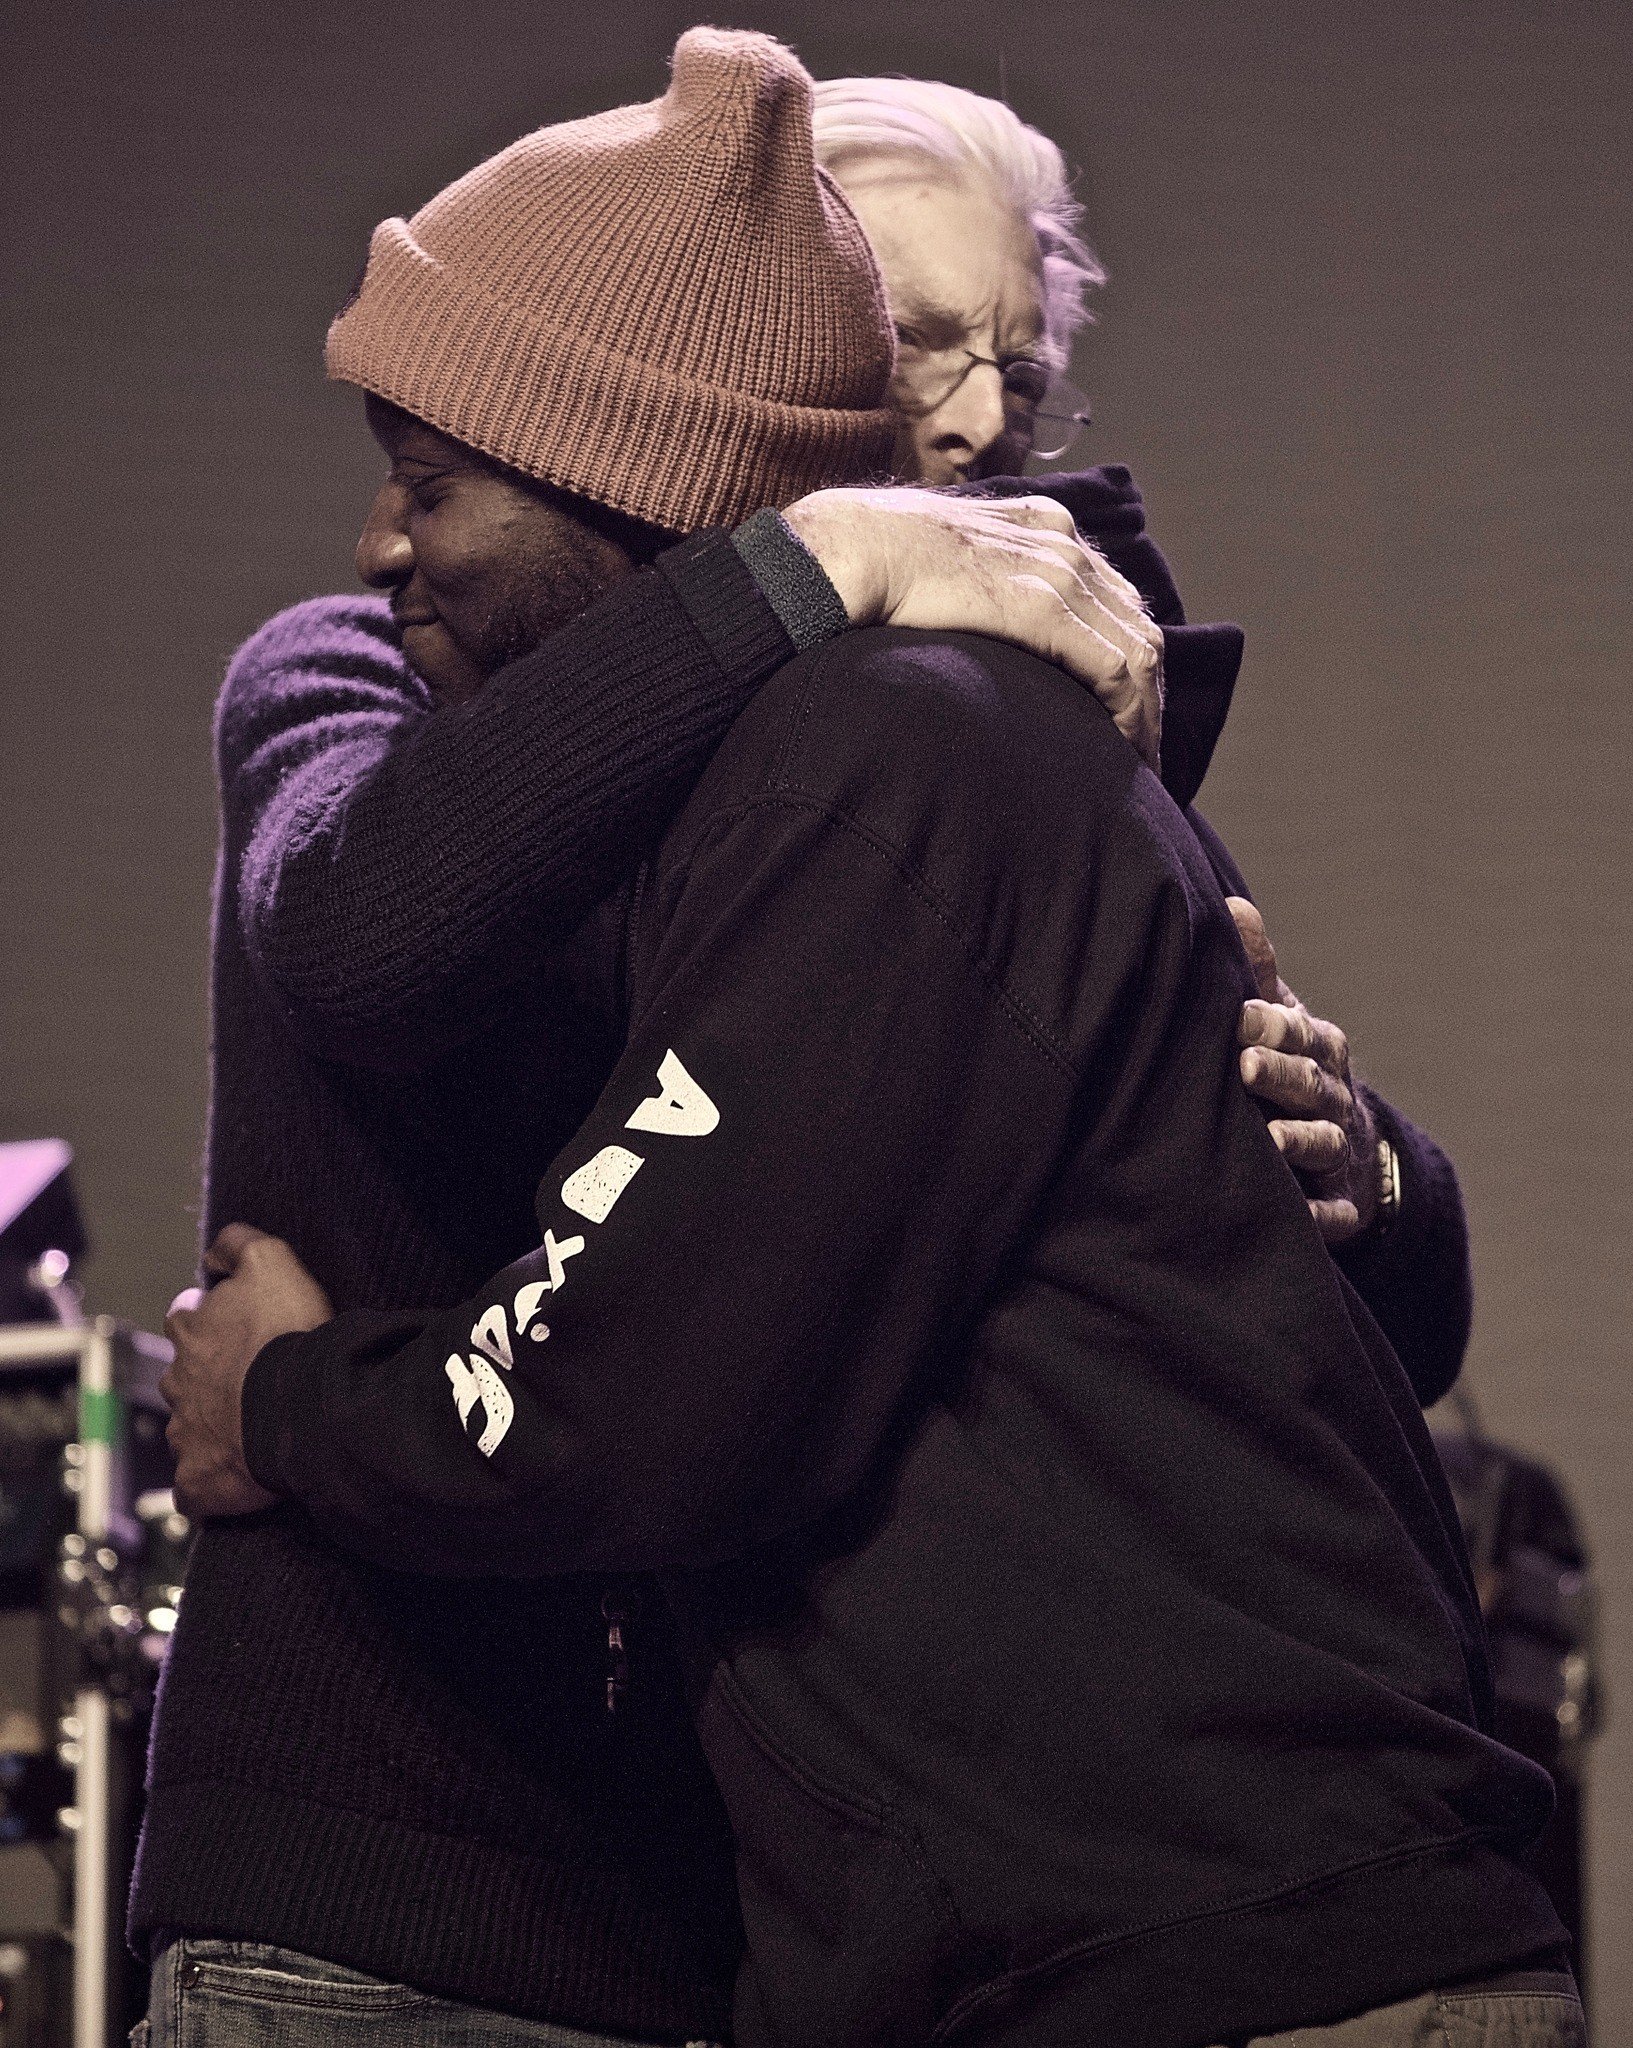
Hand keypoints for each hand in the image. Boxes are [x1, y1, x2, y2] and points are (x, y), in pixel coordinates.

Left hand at [160, 1225, 332, 1518]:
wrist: (298, 1405)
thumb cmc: (287, 1334)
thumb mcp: (272, 1261)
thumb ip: (239, 1245)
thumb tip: (214, 1254)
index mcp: (192, 1332)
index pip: (187, 1318)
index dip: (210, 1322)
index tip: (238, 1330)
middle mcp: (178, 1381)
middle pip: (184, 1376)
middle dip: (208, 1379)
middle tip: (250, 1383)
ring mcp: (184, 1433)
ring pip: (187, 1430)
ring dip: (211, 1430)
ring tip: (252, 1432)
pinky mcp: (196, 1478)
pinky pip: (194, 1488)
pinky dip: (210, 1485)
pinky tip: (237, 1481)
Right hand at [783, 487, 1163, 768]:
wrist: (847, 546)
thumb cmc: (871, 562)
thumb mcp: (943, 564)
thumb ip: (979, 585)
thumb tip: (978, 630)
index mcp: (1042, 525)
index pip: (1112, 597)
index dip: (1127, 656)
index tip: (1121, 708)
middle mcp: (1062, 543)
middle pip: (1136, 625)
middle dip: (1147, 691)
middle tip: (1140, 749)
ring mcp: (1058, 572)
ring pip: (1138, 652)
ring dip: (1144, 714)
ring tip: (1137, 764)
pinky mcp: (1045, 608)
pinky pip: (1115, 669)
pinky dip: (1128, 715)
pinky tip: (1121, 752)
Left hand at [1227, 898, 1377, 1243]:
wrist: (1348, 1153)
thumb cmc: (1292, 1068)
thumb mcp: (1279, 1021)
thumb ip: (1257, 974)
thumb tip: (1231, 906)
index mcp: (1320, 1049)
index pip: (1299, 1031)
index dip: (1272, 1023)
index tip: (1238, 1016)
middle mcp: (1334, 1099)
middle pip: (1311, 1084)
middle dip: (1281, 1074)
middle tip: (1245, 1065)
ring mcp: (1340, 1154)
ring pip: (1324, 1145)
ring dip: (1299, 1142)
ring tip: (1267, 1140)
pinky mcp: (1341, 1205)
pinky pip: (1334, 1213)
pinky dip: (1321, 1218)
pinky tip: (1303, 1218)